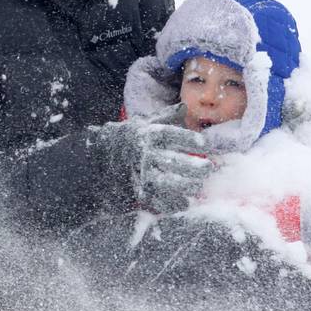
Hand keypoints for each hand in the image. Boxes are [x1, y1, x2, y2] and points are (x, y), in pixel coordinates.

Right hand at [95, 104, 213, 213]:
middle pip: (170, 161)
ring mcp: (140, 173)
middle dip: (191, 166)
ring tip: (198, 186)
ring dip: (184, 186)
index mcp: (148, 134)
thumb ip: (166, 116)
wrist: (101, 155)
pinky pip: (155, 200)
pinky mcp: (137, 190)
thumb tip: (184, 106)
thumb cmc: (132, 137)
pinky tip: (184, 203)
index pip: (169, 135)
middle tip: (208, 168)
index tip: (205, 144)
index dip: (188, 139)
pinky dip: (170, 204)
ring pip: (164, 182)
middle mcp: (144, 153)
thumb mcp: (145, 123)